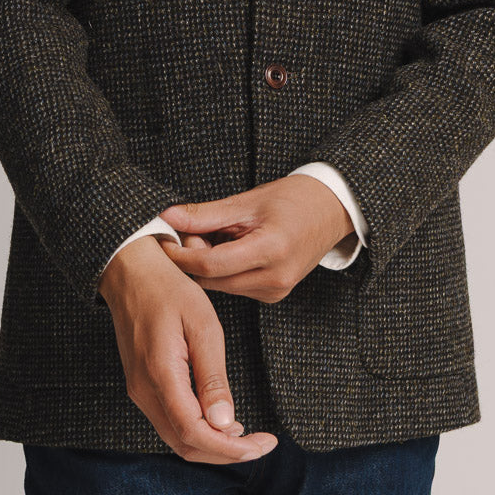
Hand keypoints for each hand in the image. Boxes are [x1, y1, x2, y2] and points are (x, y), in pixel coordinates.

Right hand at [97, 236, 278, 464]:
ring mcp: (139, 390)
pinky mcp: (141, 386)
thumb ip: (212, 377)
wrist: (130, 271)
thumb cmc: (169, 290)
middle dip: (226, 453)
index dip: (229, 449)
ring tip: (247, 436)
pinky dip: (197, 431)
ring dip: (212, 444)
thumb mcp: (202, 324)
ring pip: (176, 438)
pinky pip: (170, 422)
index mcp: (160, 374)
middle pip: (185, 445)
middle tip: (262, 444)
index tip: (262, 446)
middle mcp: (144, 391)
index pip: (194, 433)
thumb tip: (225, 423)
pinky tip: (220, 420)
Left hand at [159, 178, 353, 302]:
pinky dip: (223, 271)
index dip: (181, 254)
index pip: (210, 264)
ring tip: (215, 235)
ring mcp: (276, 291)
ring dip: (207, 265)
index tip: (163, 241)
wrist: (331, 210)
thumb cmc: (294, 199)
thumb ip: (206, 214)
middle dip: (192, 258)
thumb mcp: (248, 201)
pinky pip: (235, 287)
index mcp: (270, 250)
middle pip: (212, 279)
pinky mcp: (274, 295)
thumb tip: (169, 217)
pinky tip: (230, 248)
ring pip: (220, 286)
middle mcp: (274, 278)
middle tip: (189, 231)